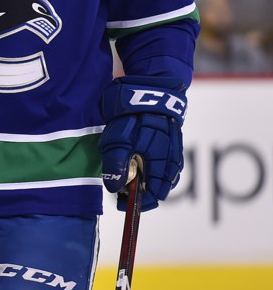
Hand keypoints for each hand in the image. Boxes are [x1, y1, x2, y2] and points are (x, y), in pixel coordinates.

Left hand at [99, 75, 186, 210]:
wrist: (150, 85)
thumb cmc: (131, 113)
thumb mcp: (117, 139)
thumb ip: (117, 165)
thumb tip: (116, 188)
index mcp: (160, 162)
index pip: (154, 194)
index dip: (137, 203)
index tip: (121, 204)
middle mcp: (172, 158)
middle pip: (160, 187)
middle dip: (141, 193)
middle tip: (120, 193)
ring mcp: (174, 148)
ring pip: (164, 175)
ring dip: (147, 182)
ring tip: (129, 181)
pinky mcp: (172, 139)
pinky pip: (166, 162)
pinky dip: (154, 169)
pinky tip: (142, 167)